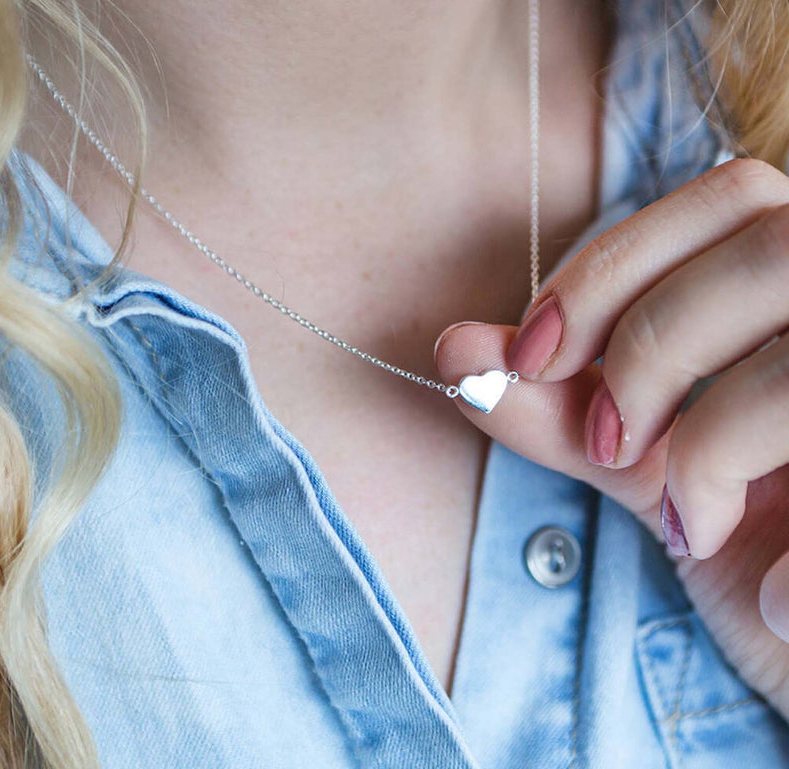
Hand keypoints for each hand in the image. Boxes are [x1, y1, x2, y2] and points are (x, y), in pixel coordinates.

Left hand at [433, 158, 788, 719]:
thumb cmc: (762, 551)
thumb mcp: (658, 468)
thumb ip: (567, 408)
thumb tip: (459, 350)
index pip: (730, 199)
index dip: (614, 265)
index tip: (534, 355)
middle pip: (769, 243)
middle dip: (651, 338)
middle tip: (609, 440)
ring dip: (711, 442)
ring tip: (690, 523)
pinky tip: (778, 604)